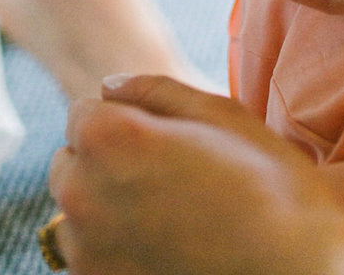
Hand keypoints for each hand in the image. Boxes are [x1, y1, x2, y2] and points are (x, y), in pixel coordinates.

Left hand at [49, 74, 343, 274]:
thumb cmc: (272, 193)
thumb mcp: (222, 116)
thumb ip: (154, 91)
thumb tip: (109, 86)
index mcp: (108, 139)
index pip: (83, 112)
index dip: (126, 121)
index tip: (168, 142)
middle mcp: (82, 197)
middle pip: (71, 164)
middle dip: (105, 164)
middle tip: (170, 180)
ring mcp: (88, 256)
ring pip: (76, 217)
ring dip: (106, 212)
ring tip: (172, 221)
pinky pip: (92, 262)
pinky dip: (116, 255)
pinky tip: (167, 254)